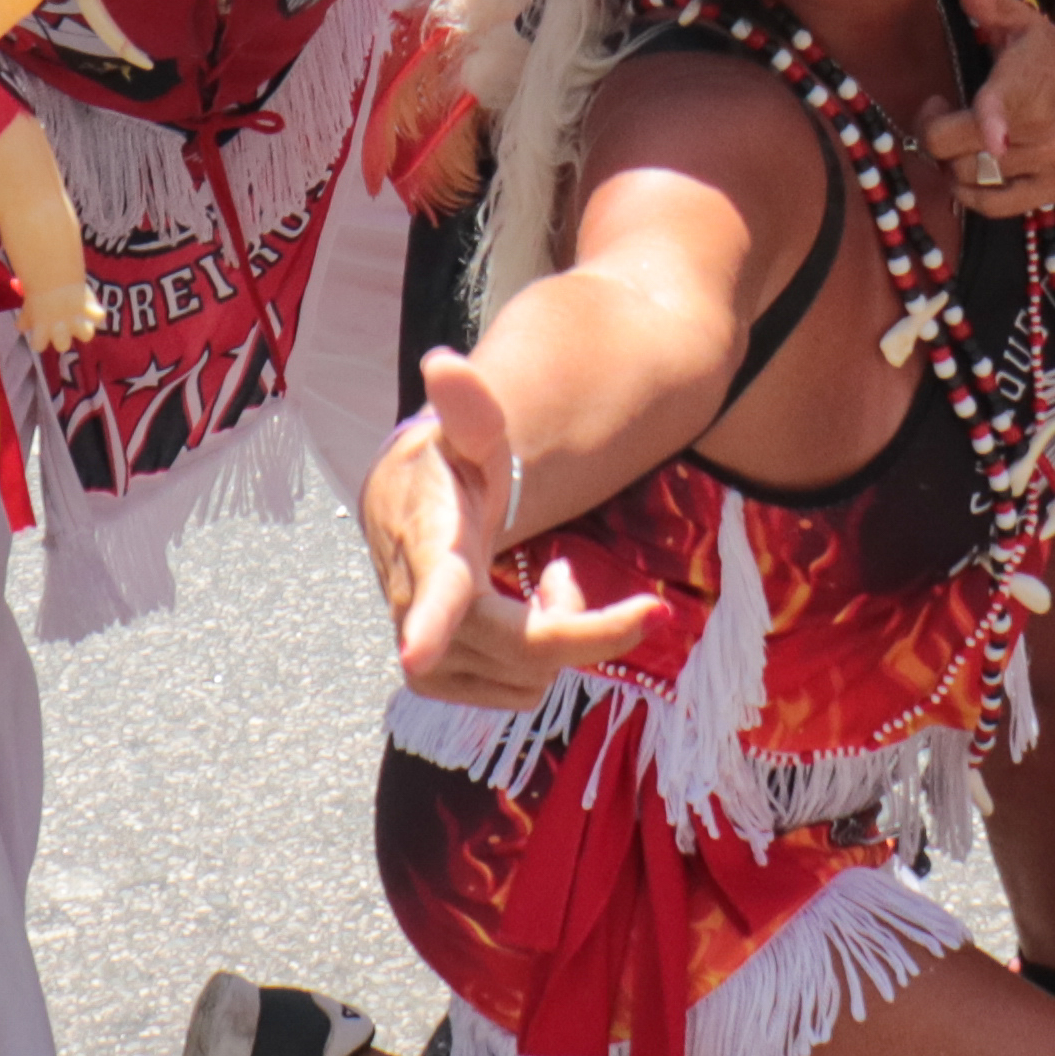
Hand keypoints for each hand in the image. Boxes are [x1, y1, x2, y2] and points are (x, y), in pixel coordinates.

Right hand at [365, 349, 659, 707]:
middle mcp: (416, 605)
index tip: (417, 652)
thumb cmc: (451, 465)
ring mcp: (424, 653)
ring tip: (550, 582)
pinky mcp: (439, 682)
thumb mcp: (469, 430)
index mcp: (425, 540)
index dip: (429, 620)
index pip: (431, 583)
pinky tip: (532, 613)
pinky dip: (543, 661)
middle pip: (515, 644)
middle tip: (646, 610)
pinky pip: (518, 692)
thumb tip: (443, 363)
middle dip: (588, 632)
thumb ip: (467, 405)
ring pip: (524, 673)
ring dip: (561, 632)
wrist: (408, 510)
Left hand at [916, 0, 1054, 216]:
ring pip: (969, 178)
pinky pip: (990, 206)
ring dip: (953, 159)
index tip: (970, 119)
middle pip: (957, 149)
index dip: (986, 118)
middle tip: (941, 110)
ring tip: (962, 136)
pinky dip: (971, 191)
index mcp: (1029, 82)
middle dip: (935, 129)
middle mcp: (1041, 128)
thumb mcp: (1028, 22)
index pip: (998, 107)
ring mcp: (1047, 165)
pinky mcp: (1051, 192)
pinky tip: (973, 167)